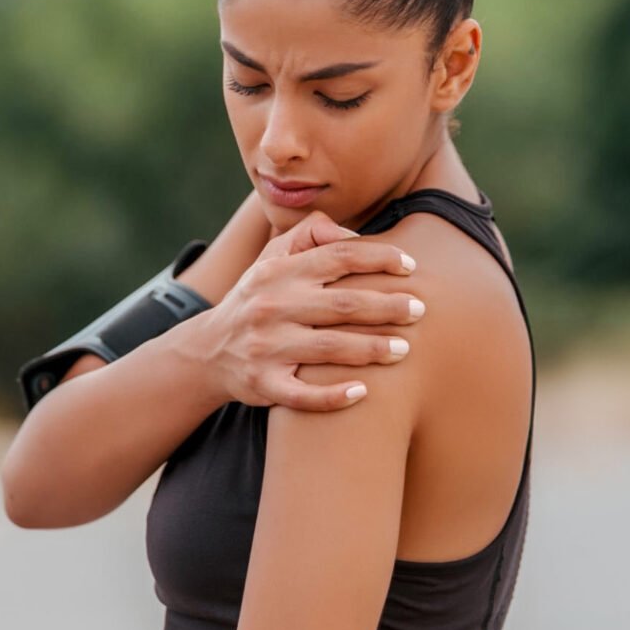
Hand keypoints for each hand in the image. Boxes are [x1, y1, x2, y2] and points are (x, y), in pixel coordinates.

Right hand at [195, 208, 423, 410]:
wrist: (209, 351)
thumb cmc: (258, 298)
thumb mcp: (271, 258)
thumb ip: (309, 234)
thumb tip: (352, 234)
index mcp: (281, 272)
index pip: (338, 256)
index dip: (378, 258)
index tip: (411, 266)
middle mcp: (273, 306)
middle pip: (343, 304)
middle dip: (387, 306)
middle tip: (421, 310)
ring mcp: (267, 347)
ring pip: (330, 349)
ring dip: (372, 349)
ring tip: (405, 350)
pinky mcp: (264, 384)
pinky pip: (303, 395)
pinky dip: (334, 396)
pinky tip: (363, 393)